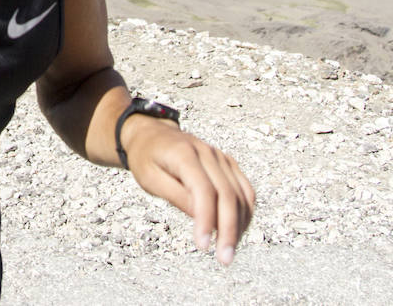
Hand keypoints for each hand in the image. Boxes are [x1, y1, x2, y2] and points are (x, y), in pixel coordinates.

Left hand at [123, 120, 254, 265]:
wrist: (153, 134)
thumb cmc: (147, 158)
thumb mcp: (149, 178)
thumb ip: (175, 196)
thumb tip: (202, 219)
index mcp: (184, 154)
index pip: (203, 190)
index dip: (206, 219)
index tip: (202, 246)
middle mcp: (208, 153)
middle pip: (227, 194)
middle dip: (229, 230)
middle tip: (224, 259)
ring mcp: (221, 157)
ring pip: (241, 194)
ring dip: (240, 226)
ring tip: (228, 251)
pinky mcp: (229, 164)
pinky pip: (245, 190)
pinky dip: (245, 213)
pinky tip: (236, 233)